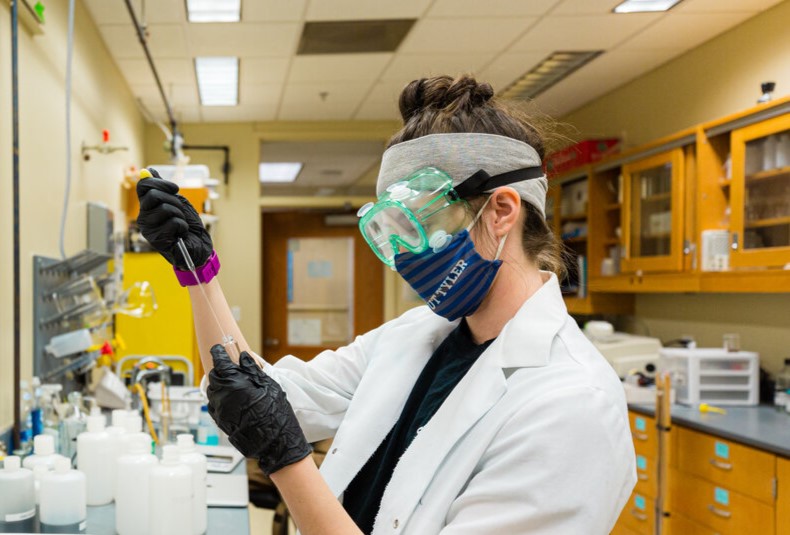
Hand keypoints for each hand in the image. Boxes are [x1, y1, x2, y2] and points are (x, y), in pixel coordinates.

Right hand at [135, 168, 212, 269]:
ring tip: (181, 224)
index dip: (160, 183)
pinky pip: (173, 223)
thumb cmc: (188, 224)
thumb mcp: (177, 201)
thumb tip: (148, 170)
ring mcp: (148, 229)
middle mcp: (144, 217)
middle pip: (153, 195)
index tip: (175, 189)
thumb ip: (162, 188)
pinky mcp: (156, 240)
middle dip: (174, 201)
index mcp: (147, 206)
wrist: (198, 246)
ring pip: (165, 209)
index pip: (143, 186)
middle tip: (180, 212)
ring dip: (180, 215)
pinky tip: (180, 234)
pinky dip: (182, 226)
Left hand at [207, 345, 311, 475]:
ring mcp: (219, 409)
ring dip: (219, 384)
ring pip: (212, 390)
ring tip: (234, 384)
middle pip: (213, 375)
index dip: (218, 353)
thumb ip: (252, 369)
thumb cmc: (275, 413)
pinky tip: (232, 398)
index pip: (219, 362)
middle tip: (230, 367)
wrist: (274, 442)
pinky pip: (214, 403)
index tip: (219, 348)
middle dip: (220, 369)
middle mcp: (222, 396)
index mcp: (234, 383)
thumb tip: (243, 357)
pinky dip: (219, 397)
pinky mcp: (219, 420)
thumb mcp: (268, 386)